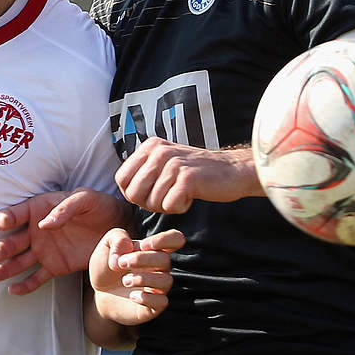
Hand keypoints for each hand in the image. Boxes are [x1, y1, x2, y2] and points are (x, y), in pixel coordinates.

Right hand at [0, 188, 127, 295]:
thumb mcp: (85, 199)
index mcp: (40, 209)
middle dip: (3, 248)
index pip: (17, 213)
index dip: (7, 218)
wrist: (116, 226)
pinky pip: (37, 277)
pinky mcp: (54, 266)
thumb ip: (66, 208)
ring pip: (19, 261)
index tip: (1, 224)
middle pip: (14, 240)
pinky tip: (13, 290)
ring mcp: (44, 250)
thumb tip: (44, 224)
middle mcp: (36, 231)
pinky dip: (25, 285)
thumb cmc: (98, 205)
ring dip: (5, 269)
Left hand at [90, 227, 184, 325]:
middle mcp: (159, 269)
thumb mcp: (107, 246)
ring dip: (143, 278)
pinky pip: (162, 302)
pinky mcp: (152, 306)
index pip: (175, 239)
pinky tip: (132, 296)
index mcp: (152, 250)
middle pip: (165, 259)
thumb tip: (129, 247)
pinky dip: (147, 298)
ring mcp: (157, 288)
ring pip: (166, 281)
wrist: (97, 293)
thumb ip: (117, 238)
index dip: (165, 239)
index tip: (143, 245)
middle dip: (142, 259)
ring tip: (125, 280)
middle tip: (120, 263)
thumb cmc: (106, 266)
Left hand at [116, 138, 259, 213]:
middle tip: (168, 197)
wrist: (232, 170)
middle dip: (149, 204)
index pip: (122, 179)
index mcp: (150, 146)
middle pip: (133, 193)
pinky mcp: (188, 178)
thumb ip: (144, 171)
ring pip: (152, 202)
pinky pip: (169, 206)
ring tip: (182, 194)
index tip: (152, 194)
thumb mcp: (165, 163)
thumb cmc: (196, 173)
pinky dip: (180, 208)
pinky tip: (191, 196)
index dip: (134, 194)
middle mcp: (159, 151)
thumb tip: (124, 189)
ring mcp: (173, 163)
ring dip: (167, 206)